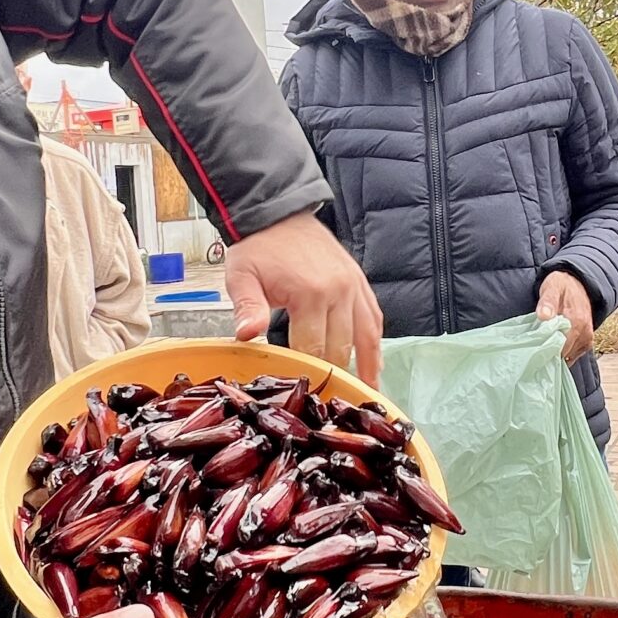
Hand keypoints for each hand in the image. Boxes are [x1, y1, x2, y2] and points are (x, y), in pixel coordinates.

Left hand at [227, 210, 382, 384]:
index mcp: (310, 293)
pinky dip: (375, 345)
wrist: (278, 214)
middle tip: (329, 403)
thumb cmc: (258, 248)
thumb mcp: (242, 276)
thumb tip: (247, 335)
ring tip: (364, 396)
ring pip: (365, 338)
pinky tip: (374, 367)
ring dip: (365, 368)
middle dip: (333, 376)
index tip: (305, 397)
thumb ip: (247, 308)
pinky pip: (374, 319)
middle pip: (340, 348)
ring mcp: (353, 287)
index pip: (312, 348)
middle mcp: (339, 292)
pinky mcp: (359, 283)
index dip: (308, 374)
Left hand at [536, 271, 594, 362]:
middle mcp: (584, 331)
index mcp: (575, 320)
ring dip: (556, 352)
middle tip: (537, 346)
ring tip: (546, 343)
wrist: (579, 284)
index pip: (559, 345)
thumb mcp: (552, 287)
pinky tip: (556, 345)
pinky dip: (564, 353)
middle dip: (550, 352)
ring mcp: (587, 337)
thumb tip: (544, 315)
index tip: (534, 347)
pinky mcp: (587, 340)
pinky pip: (574, 354)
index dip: (545, 349)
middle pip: (563, 352)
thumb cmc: (562, 286)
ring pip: (568, 355)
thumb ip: (548, 301)